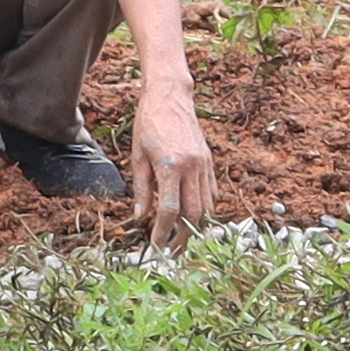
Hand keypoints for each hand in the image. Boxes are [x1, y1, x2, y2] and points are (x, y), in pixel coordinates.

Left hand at [128, 88, 215, 237]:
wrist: (170, 98)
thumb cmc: (148, 125)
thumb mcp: (137, 157)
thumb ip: (141, 189)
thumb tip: (140, 217)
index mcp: (170, 166)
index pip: (170, 210)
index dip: (163, 232)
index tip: (155, 245)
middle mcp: (192, 167)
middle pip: (194, 214)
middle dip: (184, 237)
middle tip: (173, 252)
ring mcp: (204, 165)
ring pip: (208, 207)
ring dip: (196, 227)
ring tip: (183, 238)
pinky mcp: (210, 163)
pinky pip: (212, 193)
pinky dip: (205, 209)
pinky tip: (193, 217)